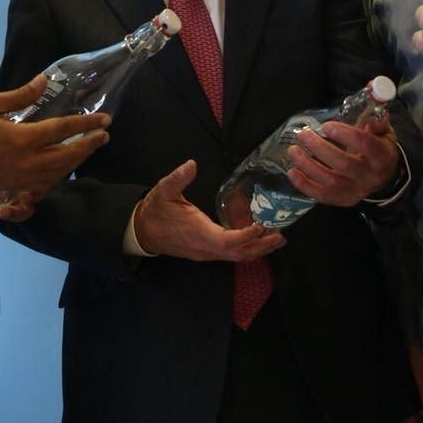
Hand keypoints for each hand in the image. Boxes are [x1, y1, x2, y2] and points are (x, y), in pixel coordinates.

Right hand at [0, 75, 109, 197]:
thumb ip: (18, 95)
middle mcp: (27, 162)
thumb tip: (44, 81)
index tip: (105, 119)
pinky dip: (58, 176)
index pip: (62, 130)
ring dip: (77, 160)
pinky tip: (64, 167)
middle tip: (104, 135)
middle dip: (89, 145)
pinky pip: (44, 185)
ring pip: (59, 173)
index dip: (86, 124)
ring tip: (89, 148)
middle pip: (68, 156)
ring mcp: (21, 179)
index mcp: (21, 138)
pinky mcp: (14, 188)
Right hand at [132, 161, 285, 261]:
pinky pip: (230, 255)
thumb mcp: (163, 190)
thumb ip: (178, 178)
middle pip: (237, 254)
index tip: (262, 226)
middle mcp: (204, 247)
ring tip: (277, 239)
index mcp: (196, 232)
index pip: (225, 241)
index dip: (245, 236)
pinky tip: (258, 241)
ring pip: (235, 257)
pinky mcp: (206, 253)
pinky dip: (247, 250)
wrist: (142, 232)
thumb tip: (191, 164)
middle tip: (281, 235)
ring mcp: (205, 253)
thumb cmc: (154, 210)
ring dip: (257, 250)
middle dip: (260, 246)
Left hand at [286, 115, 399, 205]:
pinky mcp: (343, 200)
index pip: (366, 145)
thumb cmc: (379, 148)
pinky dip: (305, 185)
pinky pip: (322, 196)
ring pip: (330, 181)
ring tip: (293, 150)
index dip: (345, 135)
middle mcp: (370, 176)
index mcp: (382, 156)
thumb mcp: (384, 131)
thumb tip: (370, 90)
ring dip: (308, 165)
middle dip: (320, 149)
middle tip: (303, 135)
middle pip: (344, 165)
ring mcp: (356, 191)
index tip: (327, 126)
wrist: (384, 177)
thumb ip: (374, 114)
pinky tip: (292, 171)